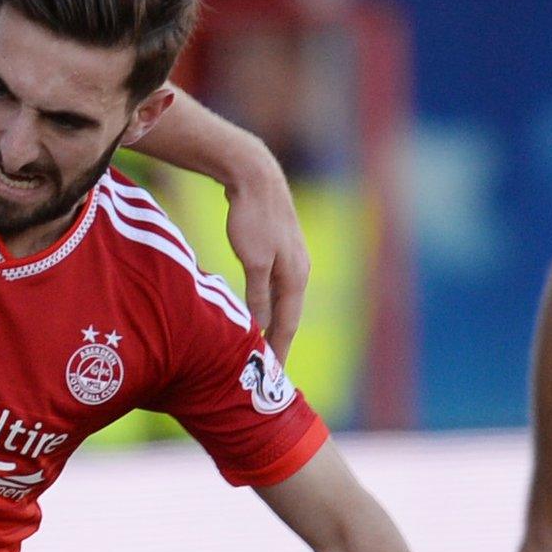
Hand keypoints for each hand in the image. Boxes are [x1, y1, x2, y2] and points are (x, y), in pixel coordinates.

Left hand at [224, 172, 309, 361]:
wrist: (255, 177)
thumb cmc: (252, 217)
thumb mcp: (254, 260)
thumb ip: (258, 294)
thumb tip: (262, 325)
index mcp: (296, 277)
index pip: (287, 324)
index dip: (279, 350)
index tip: (272, 375)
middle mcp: (298, 270)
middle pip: (288, 315)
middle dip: (279, 342)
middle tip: (269, 369)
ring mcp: (290, 259)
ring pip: (281, 301)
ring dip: (273, 324)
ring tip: (264, 347)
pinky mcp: (277, 249)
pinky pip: (273, 287)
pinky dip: (267, 305)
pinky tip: (258, 312)